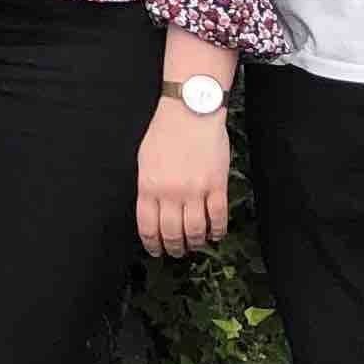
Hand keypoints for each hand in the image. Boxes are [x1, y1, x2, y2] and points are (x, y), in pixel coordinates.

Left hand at [135, 99, 230, 255]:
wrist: (190, 112)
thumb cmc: (165, 133)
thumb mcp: (145, 161)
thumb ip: (147, 188)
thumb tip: (151, 213)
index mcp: (148, 186)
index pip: (147, 227)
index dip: (152, 244)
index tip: (155, 251)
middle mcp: (170, 192)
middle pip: (171, 233)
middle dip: (174, 248)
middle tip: (177, 252)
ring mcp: (195, 190)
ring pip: (195, 230)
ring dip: (196, 243)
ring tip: (196, 245)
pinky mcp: (217, 185)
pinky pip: (218, 217)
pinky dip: (218, 231)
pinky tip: (216, 234)